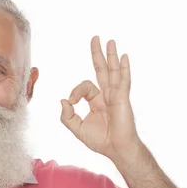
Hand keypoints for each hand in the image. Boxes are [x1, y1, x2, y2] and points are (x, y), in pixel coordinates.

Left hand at [60, 36, 141, 162]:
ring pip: (112, 71)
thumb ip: (67, 116)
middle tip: (95, 38)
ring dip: (111, 55)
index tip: (71, 102)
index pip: (84, 87)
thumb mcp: (77, 128)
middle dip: (97, 54)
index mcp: (96, 101)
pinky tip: (124, 56)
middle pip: (102, 70)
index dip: (75, 91)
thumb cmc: (100, 140)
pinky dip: (124, 68)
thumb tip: (63, 100)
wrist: (116, 148)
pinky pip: (123, 80)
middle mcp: (106, 95)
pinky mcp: (122, 98)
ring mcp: (116, 95)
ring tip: (110, 41)